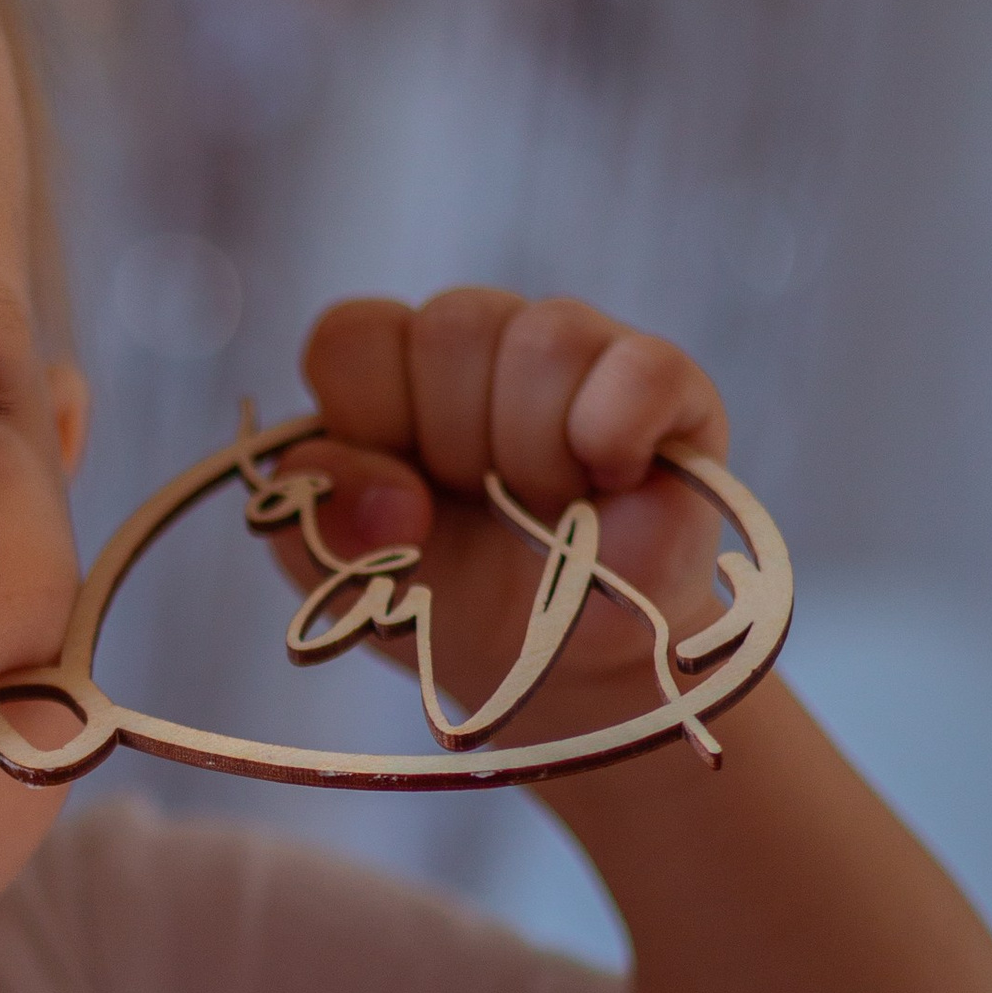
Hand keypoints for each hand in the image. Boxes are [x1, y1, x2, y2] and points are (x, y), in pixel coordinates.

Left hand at [279, 289, 731, 738]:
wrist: (562, 667)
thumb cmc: (453, 602)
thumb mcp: (356, 577)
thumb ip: (322, 520)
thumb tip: (392, 500)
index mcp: (393, 373)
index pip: (353, 335)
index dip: (367, 417)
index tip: (399, 500)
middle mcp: (482, 344)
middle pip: (453, 325)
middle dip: (458, 445)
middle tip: (487, 508)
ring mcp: (578, 353)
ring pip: (548, 338)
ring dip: (536, 453)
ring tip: (550, 510)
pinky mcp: (668, 384)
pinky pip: (643, 369)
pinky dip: (619, 433)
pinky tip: (614, 481)